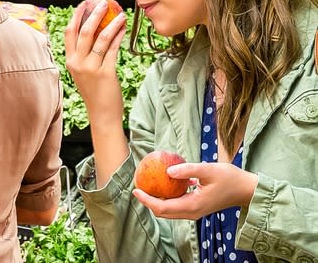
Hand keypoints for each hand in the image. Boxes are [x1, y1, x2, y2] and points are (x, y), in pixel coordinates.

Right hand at [64, 0, 126, 123]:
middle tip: (103, 3)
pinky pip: (112, 49)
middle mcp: (78, 63)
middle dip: (94, 14)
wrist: (102, 114)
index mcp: (70, 61)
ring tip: (119, 13)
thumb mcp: (84, 72)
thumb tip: (98, 31)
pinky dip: (118, 36)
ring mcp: (91, 68)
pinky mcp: (105, 72)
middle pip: (84, 32)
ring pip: (100, 38)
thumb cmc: (95, 92)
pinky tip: (124, 28)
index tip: (84, 4)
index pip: (69, 33)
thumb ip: (86, 54)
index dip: (76, 16)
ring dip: (111, 23)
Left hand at [133, 162, 258, 220]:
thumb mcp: (208, 169)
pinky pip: (177, 205)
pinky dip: (167, 197)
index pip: (162, 207)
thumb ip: (187, 170)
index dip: (146, 200)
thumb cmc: (230, 178)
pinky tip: (164, 182)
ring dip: (156, 200)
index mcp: (192, 206)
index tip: (135, 189)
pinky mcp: (197, 207)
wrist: (246, 190)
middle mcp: (192, 212)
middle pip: (162, 212)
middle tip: (138, 185)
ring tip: (147, 184)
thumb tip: (167, 171)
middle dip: (148, 201)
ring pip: (169, 210)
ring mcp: (195, 211)